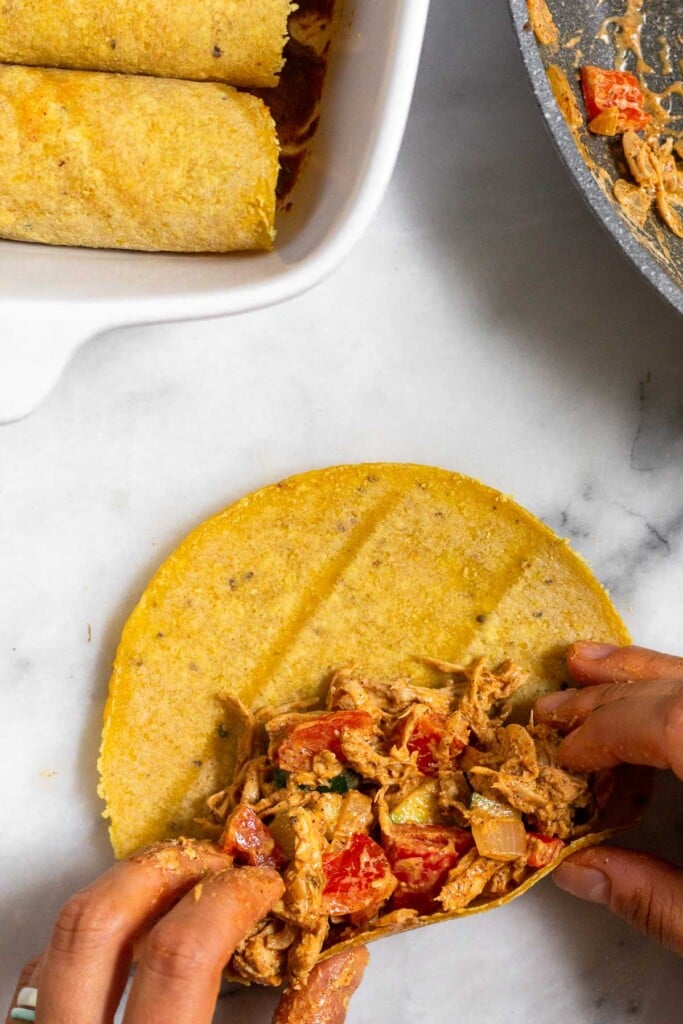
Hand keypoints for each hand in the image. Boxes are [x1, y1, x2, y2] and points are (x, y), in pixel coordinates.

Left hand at [5, 840, 366, 1023]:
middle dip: (160, 870)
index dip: (229, 900)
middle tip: (210, 862)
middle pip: (95, 926)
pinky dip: (82, 947)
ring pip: (54, 947)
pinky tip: (124, 949)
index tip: (262, 887)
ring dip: (117, 897)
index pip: (179, 957)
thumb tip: (339, 967)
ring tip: (170, 885)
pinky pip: (32, 986)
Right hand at [535, 642, 682, 954]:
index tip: (562, 759)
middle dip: (607, 696)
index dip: (603, 733)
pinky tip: (646, 686)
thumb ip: (653, 898)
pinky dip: (675, 686)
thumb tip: (576, 873)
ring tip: (583, 661)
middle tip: (550, 708)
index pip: (666, 723)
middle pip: (674, 694)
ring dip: (639, 671)